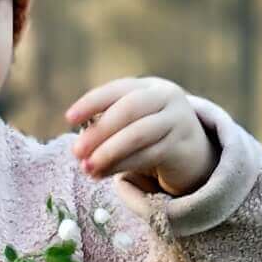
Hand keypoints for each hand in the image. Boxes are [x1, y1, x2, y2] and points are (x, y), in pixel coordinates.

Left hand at [65, 77, 216, 196]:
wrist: (192, 154)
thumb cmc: (151, 136)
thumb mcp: (132, 123)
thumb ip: (109, 127)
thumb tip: (80, 146)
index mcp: (148, 86)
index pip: (117, 90)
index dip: (92, 102)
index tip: (69, 118)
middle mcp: (166, 97)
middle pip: (129, 109)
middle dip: (100, 131)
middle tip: (76, 151)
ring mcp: (178, 120)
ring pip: (139, 134)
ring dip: (109, 151)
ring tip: (87, 168)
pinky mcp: (182, 146)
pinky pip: (149, 155)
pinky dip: (123, 166)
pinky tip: (103, 174)